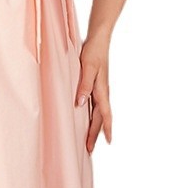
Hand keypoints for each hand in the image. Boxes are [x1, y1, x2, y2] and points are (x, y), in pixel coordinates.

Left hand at [75, 35, 111, 153]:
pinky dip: (93, 115)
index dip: (104, 129)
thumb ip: (84, 85)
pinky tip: (87, 118)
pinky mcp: (96, 84)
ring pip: (98, 113)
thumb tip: (81, 104)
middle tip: (90, 150)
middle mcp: (102, 92)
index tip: (106, 143)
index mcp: (101, 90)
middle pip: (101, 118)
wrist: (99, 38)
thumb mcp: (87, 67)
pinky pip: (95, 105)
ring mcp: (100, 89)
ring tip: (89, 139)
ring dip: (95, 127)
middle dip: (96, 134)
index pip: (104, 115)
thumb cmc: (92, 51)